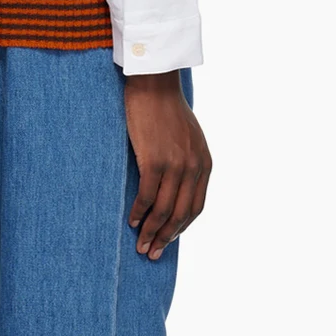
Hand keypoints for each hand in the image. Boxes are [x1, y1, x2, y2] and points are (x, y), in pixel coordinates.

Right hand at [123, 70, 211, 258]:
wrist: (154, 83)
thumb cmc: (166, 108)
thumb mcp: (188, 137)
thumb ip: (188, 162)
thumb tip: (176, 189)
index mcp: (204, 163)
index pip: (195, 207)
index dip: (181, 228)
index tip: (167, 240)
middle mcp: (193, 167)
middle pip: (181, 215)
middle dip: (166, 238)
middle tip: (152, 253)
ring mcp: (175, 165)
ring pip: (164, 210)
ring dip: (151, 232)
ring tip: (140, 244)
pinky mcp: (154, 160)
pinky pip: (147, 196)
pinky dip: (140, 213)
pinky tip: (131, 220)